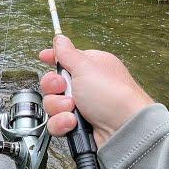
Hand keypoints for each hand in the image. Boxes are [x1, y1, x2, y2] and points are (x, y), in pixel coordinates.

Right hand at [39, 35, 154, 146]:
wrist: (124, 129)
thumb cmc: (114, 95)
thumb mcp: (86, 67)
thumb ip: (68, 53)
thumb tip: (59, 39)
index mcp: (90, 67)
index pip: (67, 59)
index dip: (54, 58)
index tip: (44, 57)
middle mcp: (86, 86)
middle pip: (54, 83)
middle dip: (54, 87)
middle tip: (63, 87)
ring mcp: (82, 107)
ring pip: (52, 104)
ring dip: (59, 106)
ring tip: (73, 108)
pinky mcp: (78, 126)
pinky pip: (56, 122)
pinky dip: (62, 123)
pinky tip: (73, 122)